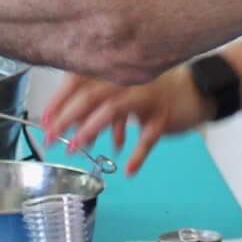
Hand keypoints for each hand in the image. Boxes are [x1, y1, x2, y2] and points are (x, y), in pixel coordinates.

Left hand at [40, 66, 205, 173]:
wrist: (197, 90)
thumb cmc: (154, 93)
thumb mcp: (123, 92)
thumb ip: (96, 102)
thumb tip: (64, 120)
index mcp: (115, 73)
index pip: (78, 80)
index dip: (58, 100)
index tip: (43, 120)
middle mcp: (128, 80)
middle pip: (90, 95)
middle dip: (66, 118)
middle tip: (51, 138)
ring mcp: (147, 96)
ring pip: (113, 110)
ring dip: (91, 129)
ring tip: (76, 147)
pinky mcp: (165, 115)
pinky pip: (148, 136)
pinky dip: (137, 155)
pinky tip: (128, 169)